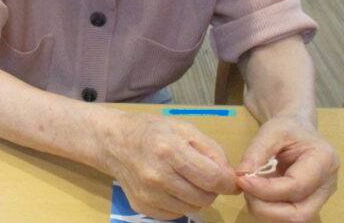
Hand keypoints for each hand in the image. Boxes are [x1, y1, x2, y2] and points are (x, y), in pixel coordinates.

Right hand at [100, 112, 238, 219]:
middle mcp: (157, 176)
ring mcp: (148, 194)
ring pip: (192, 208)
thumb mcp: (184, 129)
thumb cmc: (152, 131)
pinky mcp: (142, 207)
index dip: (227, 182)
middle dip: (210, 188)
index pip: (213, 178)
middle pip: (205, 197)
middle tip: (200, 174)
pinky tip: (169, 186)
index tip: (228, 180)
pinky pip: (176, 213)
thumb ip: (212, 151)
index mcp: (169, 151)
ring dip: (195, 196)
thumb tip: (230, 178)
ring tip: (183, 178)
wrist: (113, 142)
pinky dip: (179, 203)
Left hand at [235, 115, 338, 221]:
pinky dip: (268, 211)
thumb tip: (240, 176)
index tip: (242, 180)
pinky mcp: (308, 204)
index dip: (266, 189)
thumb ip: (255, 153)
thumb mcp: (269, 132)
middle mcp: (327, 185)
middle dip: (266, 208)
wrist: (298, 131)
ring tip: (250, 190)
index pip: (296, 186)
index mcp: (323, 161)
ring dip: (265, 211)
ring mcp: (320, 198)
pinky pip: (288, 216)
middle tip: (245, 189)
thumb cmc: (286, 129)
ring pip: (294, 219)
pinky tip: (257, 195)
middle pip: (299, 213)